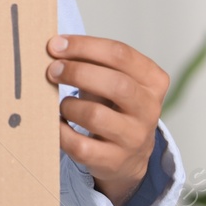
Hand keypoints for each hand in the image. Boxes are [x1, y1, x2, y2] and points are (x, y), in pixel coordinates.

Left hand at [45, 34, 168, 205]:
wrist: (128, 156)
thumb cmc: (114, 107)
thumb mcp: (114, 80)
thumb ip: (92, 62)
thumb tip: (54, 46)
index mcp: (153, 81)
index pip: (120, 54)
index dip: (84, 46)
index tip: (55, 45)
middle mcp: (149, 109)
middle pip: (115, 84)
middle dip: (77, 72)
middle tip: (52, 71)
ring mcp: (134, 138)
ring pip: (96, 115)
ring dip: (69, 105)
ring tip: (61, 105)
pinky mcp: (115, 161)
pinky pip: (80, 145)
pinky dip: (61, 132)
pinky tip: (57, 124)